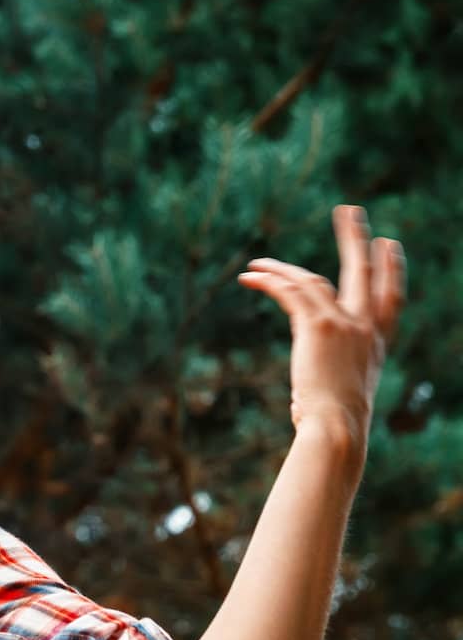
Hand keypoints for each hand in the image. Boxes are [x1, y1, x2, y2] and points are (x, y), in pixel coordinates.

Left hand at [236, 205, 405, 447]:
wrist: (338, 428)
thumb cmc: (337, 425)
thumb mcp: (342, 396)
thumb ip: (332, 382)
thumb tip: (308, 403)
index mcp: (376, 344)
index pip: (390, 298)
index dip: (391, 269)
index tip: (389, 245)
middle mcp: (365, 328)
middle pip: (363, 271)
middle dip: (355, 239)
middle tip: (350, 211)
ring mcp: (344, 323)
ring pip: (311, 280)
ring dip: (280, 269)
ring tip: (258, 261)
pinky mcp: (317, 325)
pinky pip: (289, 292)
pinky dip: (267, 283)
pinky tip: (248, 277)